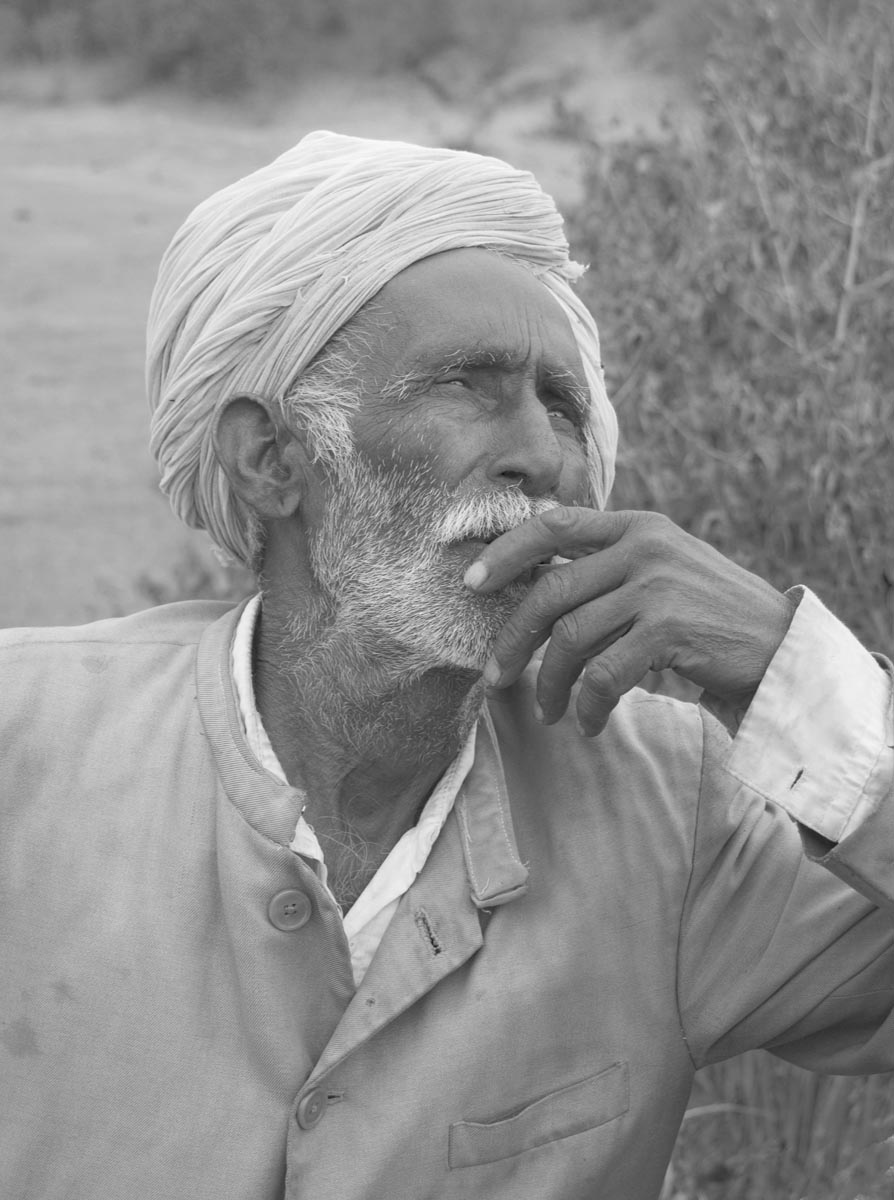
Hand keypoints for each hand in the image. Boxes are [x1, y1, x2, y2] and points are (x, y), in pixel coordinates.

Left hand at [464, 508, 796, 735]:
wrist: (780, 647)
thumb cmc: (710, 617)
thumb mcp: (663, 572)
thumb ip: (610, 568)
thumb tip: (534, 588)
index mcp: (636, 527)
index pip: (554, 525)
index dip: (505, 551)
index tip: (471, 581)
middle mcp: (644, 548)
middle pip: (550, 589)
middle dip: (513, 637)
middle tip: (495, 675)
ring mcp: (657, 587)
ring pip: (571, 637)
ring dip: (549, 684)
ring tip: (550, 712)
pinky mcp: (669, 629)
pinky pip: (604, 674)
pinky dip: (588, 705)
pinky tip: (588, 723)